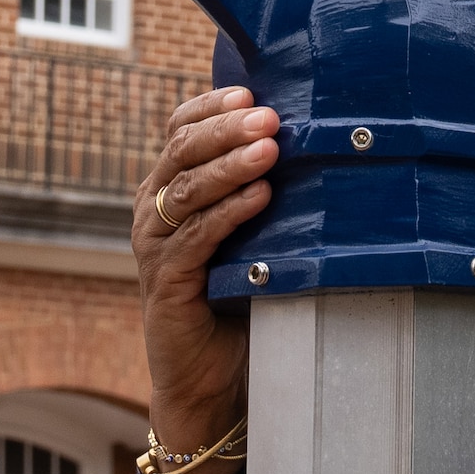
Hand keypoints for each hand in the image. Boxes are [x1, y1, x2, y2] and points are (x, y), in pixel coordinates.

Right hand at [131, 84, 277, 473]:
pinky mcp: (165, 284)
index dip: (212, 107)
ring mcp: (155, 247)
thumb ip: (266, 192)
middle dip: (225, 129)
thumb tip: (321, 141)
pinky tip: (261, 196)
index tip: (252, 90)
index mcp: (170, 189)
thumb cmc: (241, 300)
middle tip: (268, 116)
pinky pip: (194, 238)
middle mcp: (153, 212)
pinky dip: (228, 213)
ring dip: (229, 165)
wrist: (214, 383)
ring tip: (270, 147)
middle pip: (180, 152)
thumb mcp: (255, 236)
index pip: (180, 129)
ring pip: (185, 190)